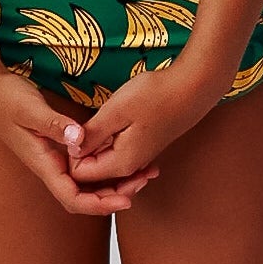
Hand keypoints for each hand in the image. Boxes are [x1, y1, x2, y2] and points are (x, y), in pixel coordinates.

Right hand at [0, 65, 158, 214]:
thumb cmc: (6, 99)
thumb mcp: (31, 108)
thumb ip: (55, 124)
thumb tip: (79, 140)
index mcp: (44, 164)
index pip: (73, 198)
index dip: (100, 205)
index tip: (127, 200)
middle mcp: (51, 167)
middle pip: (86, 196)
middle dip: (116, 194)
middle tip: (145, 179)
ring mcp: (55, 159)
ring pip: (88, 182)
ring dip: (115, 181)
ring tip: (144, 170)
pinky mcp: (59, 148)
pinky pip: (86, 166)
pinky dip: (106, 165)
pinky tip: (125, 155)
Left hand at [66, 58, 223, 186]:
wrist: (193, 87)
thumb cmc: (155, 95)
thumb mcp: (115, 111)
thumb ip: (91, 134)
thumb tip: (70, 150)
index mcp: (120, 163)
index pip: (79, 175)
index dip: (68, 155)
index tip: (69, 130)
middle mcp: (129, 167)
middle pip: (92, 174)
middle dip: (79, 153)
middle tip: (78, 124)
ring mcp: (138, 158)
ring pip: (104, 162)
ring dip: (93, 147)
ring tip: (93, 120)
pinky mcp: (143, 147)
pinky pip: (117, 153)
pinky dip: (107, 142)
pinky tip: (108, 122)